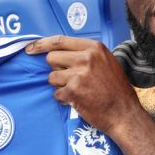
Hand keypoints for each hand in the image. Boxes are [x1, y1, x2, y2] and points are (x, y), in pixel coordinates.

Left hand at [25, 36, 145, 139]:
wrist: (124, 113)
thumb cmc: (116, 89)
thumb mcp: (106, 63)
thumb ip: (86, 55)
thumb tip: (60, 54)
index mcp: (94, 48)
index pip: (59, 41)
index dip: (41, 44)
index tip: (29, 48)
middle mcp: (86, 58)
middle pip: (51, 58)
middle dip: (56, 69)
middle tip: (69, 78)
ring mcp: (78, 75)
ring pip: (52, 77)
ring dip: (60, 85)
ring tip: (78, 90)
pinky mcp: (73, 92)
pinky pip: (56, 93)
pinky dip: (64, 99)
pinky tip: (79, 100)